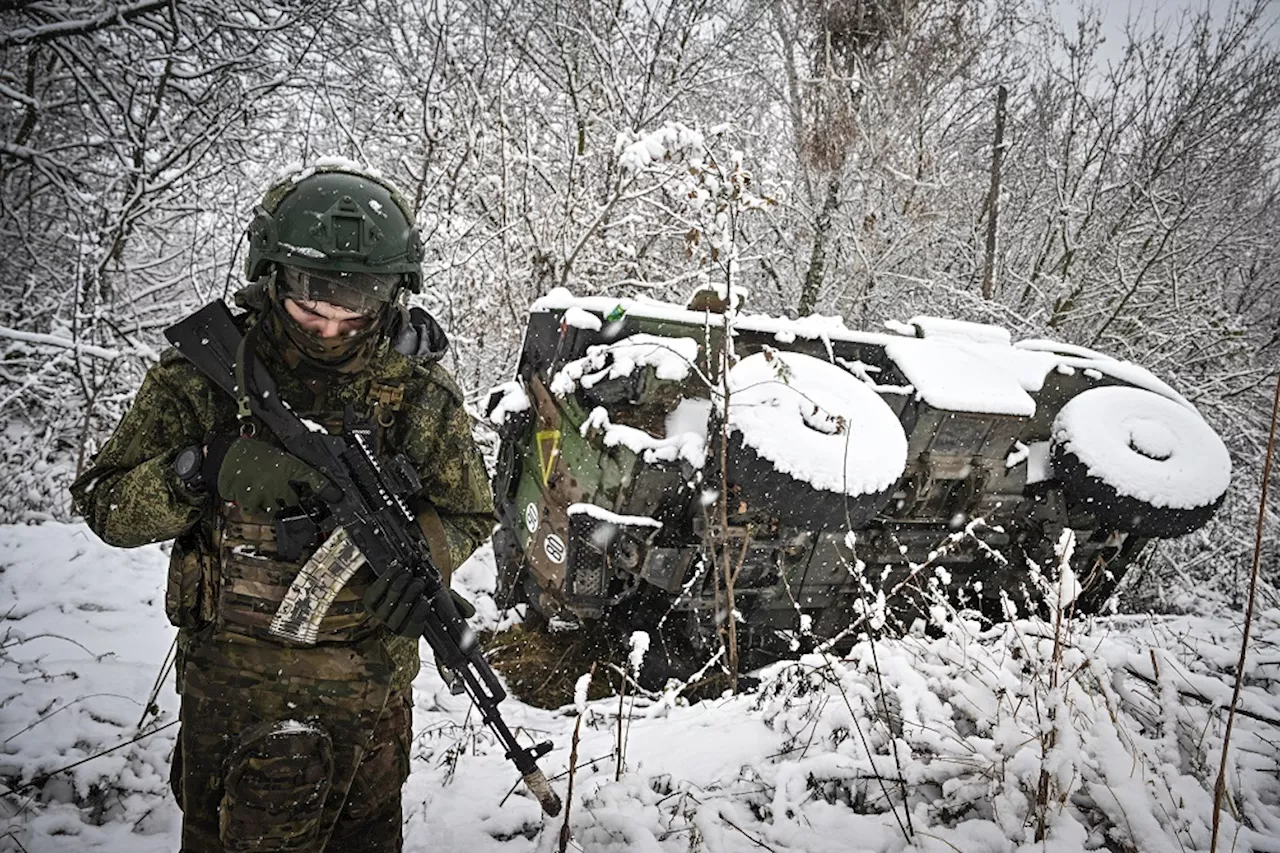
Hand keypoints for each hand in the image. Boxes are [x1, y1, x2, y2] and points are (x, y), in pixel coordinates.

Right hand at [213, 436, 330, 516]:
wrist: (227, 455)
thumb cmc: (253, 454)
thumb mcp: (279, 457)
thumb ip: (292, 471)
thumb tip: (305, 483)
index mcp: (288, 466)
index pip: (314, 478)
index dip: (327, 489)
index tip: (337, 497)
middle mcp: (279, 481)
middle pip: (294, 502)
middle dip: (290, 500)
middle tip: (280, 492)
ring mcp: (265, 493)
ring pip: (275, 510)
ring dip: (271, 505)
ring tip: (263, 491)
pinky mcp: (250, 502)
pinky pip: (256, 511)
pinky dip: (254, 506)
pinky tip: (250, 494)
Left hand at [363, 568, 475, 636]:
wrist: (399, 578)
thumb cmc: (422, 590)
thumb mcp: (440, 595)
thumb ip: (455, 603)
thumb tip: (470, 613)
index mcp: (413, 628)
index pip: (414, 627)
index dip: (418, 614)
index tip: (426, 600)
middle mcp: (395, 625)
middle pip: (399, 615)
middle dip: (410, 596)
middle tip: (419, 582)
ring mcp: (380, 614)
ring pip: (388, 603)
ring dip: (399, 586)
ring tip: (408, 573)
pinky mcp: (369, 602)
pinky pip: (376, 592)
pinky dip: (386, 578)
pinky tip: (396, 567)